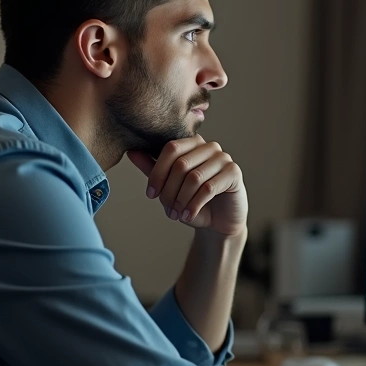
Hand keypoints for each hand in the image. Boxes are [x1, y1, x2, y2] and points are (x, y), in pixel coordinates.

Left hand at [127, 136, 247, 235]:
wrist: (217, 222)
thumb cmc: (192, 201)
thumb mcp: (169, 187)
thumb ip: (152, 169)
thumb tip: (131, 152)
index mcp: (192, 143)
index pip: (170, 148)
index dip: (158, 172)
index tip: (150, 194)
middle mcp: (209, 146)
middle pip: (181, 164)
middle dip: (169, 191)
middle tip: (168, 210)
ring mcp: (224, 158)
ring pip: (194, 177)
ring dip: (181, 200)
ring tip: (177, 215)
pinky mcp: (234, 173)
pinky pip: (209, 188)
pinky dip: (195, 205)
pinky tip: (189, 215)